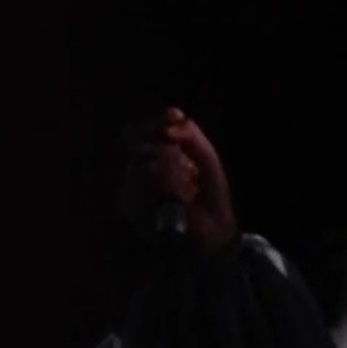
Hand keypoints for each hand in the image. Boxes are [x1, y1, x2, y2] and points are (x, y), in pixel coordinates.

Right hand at [119, 107, 238, 253]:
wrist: (216, 232)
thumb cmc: (210, 196)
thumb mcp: (206, 158)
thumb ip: (191, 133)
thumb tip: (172, 115)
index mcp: (149, 159)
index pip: (135, 133)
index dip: (154, 124)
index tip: (173, 117)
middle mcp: (134, 174)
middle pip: (140, 146)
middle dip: (171, 154)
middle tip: (190, 172)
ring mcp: (130, 191)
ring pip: (145, 165)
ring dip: (174, 174)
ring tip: (188, 190)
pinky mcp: (132, 209)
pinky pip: (149, 187)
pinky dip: (171, 191)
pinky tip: (181, 201)